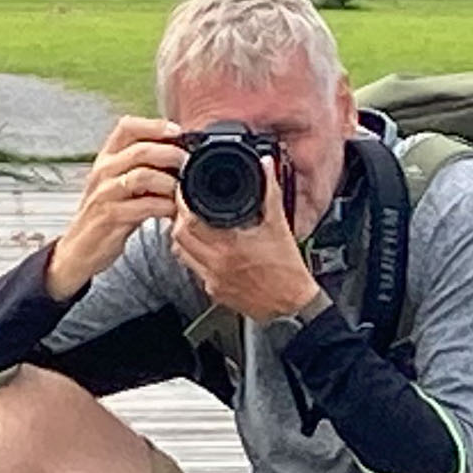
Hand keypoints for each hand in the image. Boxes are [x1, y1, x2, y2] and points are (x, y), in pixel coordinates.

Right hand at [51, 116, 184, 298]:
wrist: (79, 248)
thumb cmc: (108, 212)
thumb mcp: (121, 183)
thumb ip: (144, 166)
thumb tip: (181, 151)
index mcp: (107, 157)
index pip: (127, 126)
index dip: (155, 125)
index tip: (178, 131)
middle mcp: (103, 170)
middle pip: (140, 150)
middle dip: (171, 154)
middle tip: (189, 163)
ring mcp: (105, 193)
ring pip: (142, 176)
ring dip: (169, 182)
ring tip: (183, 190)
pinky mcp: (110, 216)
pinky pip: (144, 206)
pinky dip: (164, 206)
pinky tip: (173, 211)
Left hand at [171, 198, 324, 324]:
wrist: (293, 305)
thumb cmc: (288, 270)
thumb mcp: (279, 225)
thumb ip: (270, 192)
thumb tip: (267, 167)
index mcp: (229, 247)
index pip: (189, 222)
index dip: (183, 204)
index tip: (186, 193)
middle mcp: (216, 266)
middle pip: (178, 238)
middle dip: (179, 219)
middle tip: (186, 208)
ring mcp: (213, 282)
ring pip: (182, 255)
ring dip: (184, 239)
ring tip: (195, 226)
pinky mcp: (215, 293)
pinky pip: (195, 271)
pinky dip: (195, 256)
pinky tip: (208, 249)